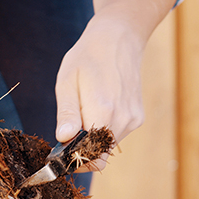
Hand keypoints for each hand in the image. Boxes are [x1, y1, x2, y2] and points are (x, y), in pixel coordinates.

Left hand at [54, 13, 145, 170]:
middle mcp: (123, 119)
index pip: (91, 157)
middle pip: (100, 154)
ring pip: (108, 146)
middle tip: (67, 131)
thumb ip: (66, 114)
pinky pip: (116, 135)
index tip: (61, 152)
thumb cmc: (88, 57)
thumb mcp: (67, 82)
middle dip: (81, 150)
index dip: (74, 160)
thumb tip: (63, 139)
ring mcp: (133, 119)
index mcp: (104, 111)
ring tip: (84, 109)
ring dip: (92, 138)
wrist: (119, 38)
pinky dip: (103, 129)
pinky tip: (98, 106)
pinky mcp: (137, 117)